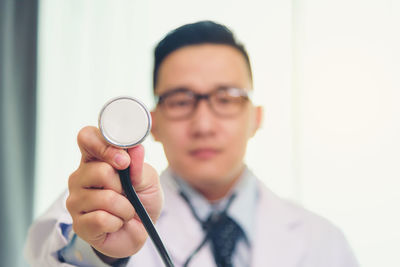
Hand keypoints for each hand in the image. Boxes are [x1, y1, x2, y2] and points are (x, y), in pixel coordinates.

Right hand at [66, 126, 162, 260]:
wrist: (142, 231)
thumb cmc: (142, 200)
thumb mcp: (148, 179)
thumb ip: (139, 165)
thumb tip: (136, 148)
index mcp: (95, 159)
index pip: (87, 138)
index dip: (103, 145)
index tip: (123, 160)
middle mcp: (81, 177)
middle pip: (99, 171)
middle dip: (123, 185)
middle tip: (126, 193)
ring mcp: (76, 201)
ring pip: (105, 198)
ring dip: (125, 208)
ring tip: (124, 210)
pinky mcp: (79, 224)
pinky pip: (101, 219)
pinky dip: (117, 222)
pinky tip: (116, 223)